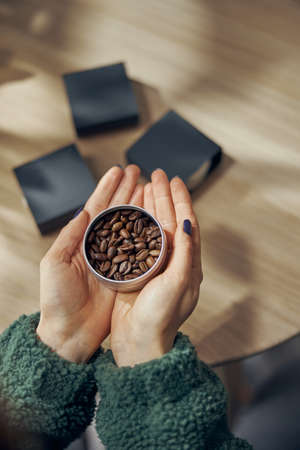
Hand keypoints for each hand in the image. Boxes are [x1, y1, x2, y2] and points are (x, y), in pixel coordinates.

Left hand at [37, 165, 142, 362]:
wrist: (71, 333)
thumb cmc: (57, 300)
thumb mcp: (54, 264)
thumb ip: (69, 237)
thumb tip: (83, 211)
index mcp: (82, 241)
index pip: (97, 207)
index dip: (108, 187)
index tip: (118, 170)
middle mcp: (101, 246)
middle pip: (116, 211)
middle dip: (126, 189)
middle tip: (138, 171)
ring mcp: (115, 259)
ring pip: (130, 225)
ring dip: (138, 205)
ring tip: (148, 187)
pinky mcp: (127, 274)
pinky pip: (139, 248)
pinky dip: (147, 232)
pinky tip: (155, 219)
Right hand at [110, 169, 202, 366]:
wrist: (139, 343)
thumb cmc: (160, 318)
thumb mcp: (177, 284)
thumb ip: (184, 252)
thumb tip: (188, 222)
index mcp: (188, 264)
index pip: (188, 223)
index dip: (182, 200)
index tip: (175, 180)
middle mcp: (173, 261)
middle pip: (170, 220)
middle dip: (164, 196)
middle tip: (156, 175)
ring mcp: (155, 265)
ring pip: (154, 227)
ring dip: (150, 206)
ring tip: (144, 186)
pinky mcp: (138, 270)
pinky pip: (138, 239)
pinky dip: (136, 222)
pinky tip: (129, 212)